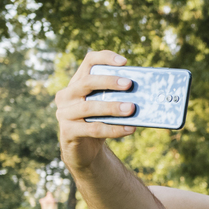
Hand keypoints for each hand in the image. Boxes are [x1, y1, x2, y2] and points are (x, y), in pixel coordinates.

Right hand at [55, 50, 135, 170]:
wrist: (84, 149)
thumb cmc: (99, 121)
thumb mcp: (106, 105)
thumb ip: (117, 96)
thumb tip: (144, 91)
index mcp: (77, 82)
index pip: (88, 62)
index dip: (105, 58)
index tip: (124, 62)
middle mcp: (67, 95)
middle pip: (86, 82)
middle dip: (109, 82)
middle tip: (129, 84)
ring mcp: (64, 113)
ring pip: (89, 107)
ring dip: (112, 107)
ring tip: (131, 108)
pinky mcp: (68, 132)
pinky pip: (93, 129)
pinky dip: (113, 129)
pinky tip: (129, 129)